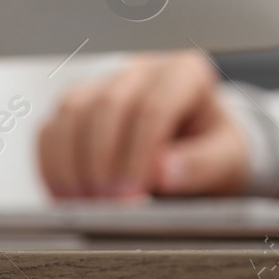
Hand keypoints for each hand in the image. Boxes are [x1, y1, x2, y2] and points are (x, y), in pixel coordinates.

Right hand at [37, 51, 249, 198]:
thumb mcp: (227, 158)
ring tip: (86, 206)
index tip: (132, 197)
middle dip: (102, 163)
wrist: (199, 148)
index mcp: (186, 74)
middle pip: (107, 106)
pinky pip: (50, 129)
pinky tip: (67, 197)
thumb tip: (164, 171)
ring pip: (71, 112)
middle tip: (108, 207)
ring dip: (71, 165)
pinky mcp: (76, 105)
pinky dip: (52, 167)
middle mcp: (143, 70)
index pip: (153, 108)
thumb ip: (203, 164)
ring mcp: (105, 83)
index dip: (137, 156)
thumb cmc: (214, 149)